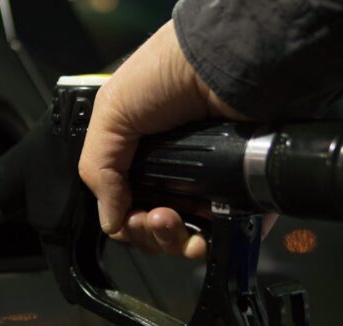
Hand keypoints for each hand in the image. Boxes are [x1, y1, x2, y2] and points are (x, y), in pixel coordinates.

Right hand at [78, 20, 270, 257]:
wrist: (227, 63)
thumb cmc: (169, 73)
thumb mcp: (113, 111)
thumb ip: (99, 168)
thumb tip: (110, 221)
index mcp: (144, 156)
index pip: (130, 206)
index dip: (127, 222)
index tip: (129, 218)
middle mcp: (178, 173)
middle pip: (158, 229)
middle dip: (149, 234)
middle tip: (154, 217)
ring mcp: (212, 185)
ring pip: (190, 238)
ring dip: (174, 242)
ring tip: (172, 220)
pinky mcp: (243, 193)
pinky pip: (229, 234)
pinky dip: (214, 245)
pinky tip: (203, 237)